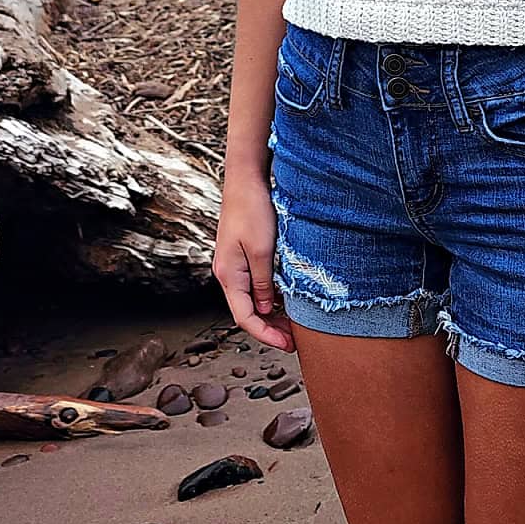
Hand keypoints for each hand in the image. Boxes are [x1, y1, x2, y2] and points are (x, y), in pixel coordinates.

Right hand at [211, 175, 294, 351]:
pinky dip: (271, 294)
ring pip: (253, 298)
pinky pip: (256, 283)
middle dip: (270, 327)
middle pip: (248, 311)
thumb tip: (266, 309)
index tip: (288, 344)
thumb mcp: (262, 251)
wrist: (246, 179)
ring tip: (296, 322)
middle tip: (296, 338)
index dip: (266, 335)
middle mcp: (228, 273)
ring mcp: (235, 264)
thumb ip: (263, 283)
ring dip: (272, 312)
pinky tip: (288, 297)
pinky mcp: (243, 255)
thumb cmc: (252, 210)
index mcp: (229, 275)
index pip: (244, 318)